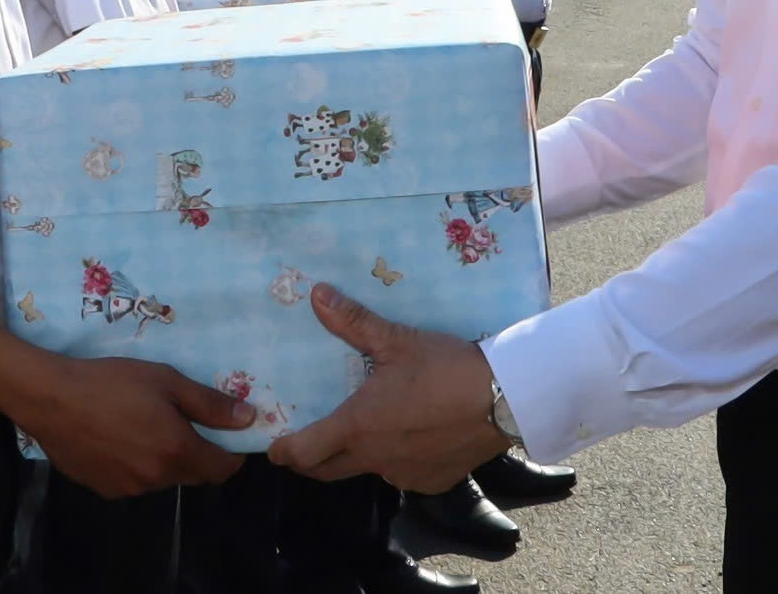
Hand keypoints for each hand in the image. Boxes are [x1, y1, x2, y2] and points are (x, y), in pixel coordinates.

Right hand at [13, 354, 251, 497]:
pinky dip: (135, 465)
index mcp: (177, 450)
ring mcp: (129, 488)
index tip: (226, 435)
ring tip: (140, 425)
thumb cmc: (110, 382)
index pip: (221, 469)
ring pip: (161, 478)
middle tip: (179, 421)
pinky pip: (133, 481)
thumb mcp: (165, 380)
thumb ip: (209, 403)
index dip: (230, 453)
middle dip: (195, 453)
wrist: (50, 398)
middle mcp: (157, 478)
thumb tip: (249, 419)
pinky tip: (115, 439)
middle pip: (192, 474)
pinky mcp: (104, 489)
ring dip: (163, 459)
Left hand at [267, 284, 509, 493]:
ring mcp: (405, 475)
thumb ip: (352, 321)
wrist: (504, 399)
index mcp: (358, 425)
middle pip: (328, 471)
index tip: (272, 449)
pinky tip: (408, 436)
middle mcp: (376, 458)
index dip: (284, 452)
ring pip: (368, 470)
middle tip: (301, 448)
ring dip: (357, 457)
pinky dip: (395, 459)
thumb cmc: (444, 367)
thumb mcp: (396, 340)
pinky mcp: (433, 481)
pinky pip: (402, 474)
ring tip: (362, 431)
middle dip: (309, 462)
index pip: (305, 452)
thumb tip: (315, 295)